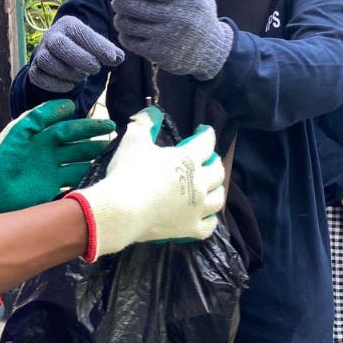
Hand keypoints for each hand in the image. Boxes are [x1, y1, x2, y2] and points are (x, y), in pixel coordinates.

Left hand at [0, 100, 115, 215]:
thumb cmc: (1, 153)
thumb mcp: (22, 129)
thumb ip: (43, 114)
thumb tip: (70, 105)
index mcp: (45, 139)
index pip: (72, 131)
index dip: (90, 128)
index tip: (110, 125)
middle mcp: (52, 157)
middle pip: (80, 150)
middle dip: (97, 147)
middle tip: (116, 145)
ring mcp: (52, 175)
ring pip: (79, 169)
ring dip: (94, 166)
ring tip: (112, 163)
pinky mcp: (50, 193)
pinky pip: (72, 188)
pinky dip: (84, 185)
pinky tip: (97, 183)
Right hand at [29, 17, 123, 92]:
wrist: (59, 57)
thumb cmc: (83, 49)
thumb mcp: (97, 46)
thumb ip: (109, 51)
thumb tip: (118, 57)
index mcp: (69, 25)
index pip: (80, 31)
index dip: (96, 45)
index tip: (112, 58)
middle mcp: (51, 36)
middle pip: (59, 44)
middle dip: (80, 58)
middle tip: (96, 69)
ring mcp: (40, 52)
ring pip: (47, 61)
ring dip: (67, 72)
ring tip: (81, 76)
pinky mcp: (34, 69)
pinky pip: (38, 76)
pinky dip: (55, 84)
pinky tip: (69, 86)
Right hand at [67, 108, 225, 260]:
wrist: (123, 210)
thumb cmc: (129, 172)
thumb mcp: (134, 141)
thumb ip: (144, 125)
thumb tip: (150, 112)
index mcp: (188, 159)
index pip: (207, 143)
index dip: (207, 134)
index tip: (204, 131)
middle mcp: (199, 183)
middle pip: (218, 171)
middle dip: (214, 162)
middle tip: (207, 160)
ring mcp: (197, 208)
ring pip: (219, 199)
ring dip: (216, 190)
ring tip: (209, 187)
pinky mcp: (191, 229)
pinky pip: (209, 226)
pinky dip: (209, 220)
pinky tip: (205, 216)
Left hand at [110, 0, 233, 80]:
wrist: (212, 52)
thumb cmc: (202, 14)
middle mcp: (176, 18)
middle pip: (133, 6)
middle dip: (119, 0)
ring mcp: (166, 38)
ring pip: (129, 24)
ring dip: (119, 18)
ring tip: (121, 14)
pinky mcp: (159, 54)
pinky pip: (131, 42)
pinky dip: (124, 35)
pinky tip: (126, 30)